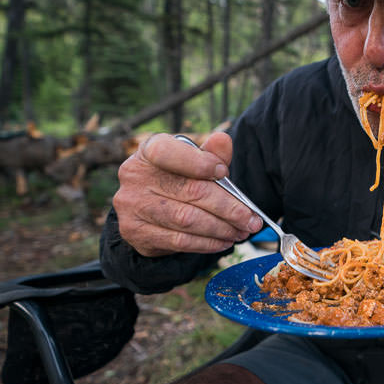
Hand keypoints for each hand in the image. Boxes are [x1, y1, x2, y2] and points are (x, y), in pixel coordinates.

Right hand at [113, 132, 262, 257]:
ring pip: (187, 220)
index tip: (224, 172)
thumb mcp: (193, 161)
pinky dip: (207, 243)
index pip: (168, 153)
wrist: (147, 208)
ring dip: (221, 228)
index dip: (199, 163)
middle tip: (251, 219)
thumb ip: (210, 153)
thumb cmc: (177, 178)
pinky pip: (179, 241)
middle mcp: (135, 177)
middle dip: (228, 208)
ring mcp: (132, 206)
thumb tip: (223, 140)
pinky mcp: (136, 233)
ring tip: (242, 231)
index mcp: (148, 151)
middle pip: (190, 192)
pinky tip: (224, 241)